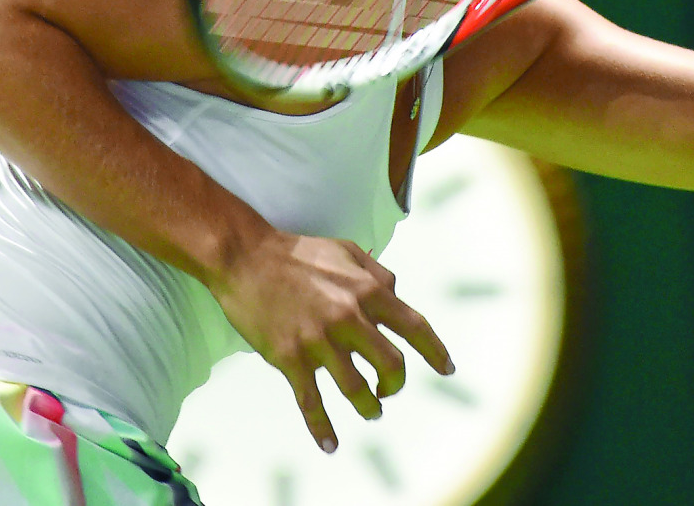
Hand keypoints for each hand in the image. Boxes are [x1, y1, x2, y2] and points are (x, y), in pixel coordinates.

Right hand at [210, 229, 453, 452]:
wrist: (246, 257)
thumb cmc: (298, 252)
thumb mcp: (346, 250)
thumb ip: (377, 272)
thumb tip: (397, 294)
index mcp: (366, 290)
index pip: (413, 326)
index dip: (435, 351)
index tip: (446, 368)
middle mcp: (348, 317)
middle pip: (391, 364)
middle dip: (395, 383)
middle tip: (390, 389)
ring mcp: (319, 340)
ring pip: (356, 388)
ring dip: (369, 405)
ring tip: (371, 409)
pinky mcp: (290, 357)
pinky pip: (311, 401)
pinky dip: (322, 427)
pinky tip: (330, 443)